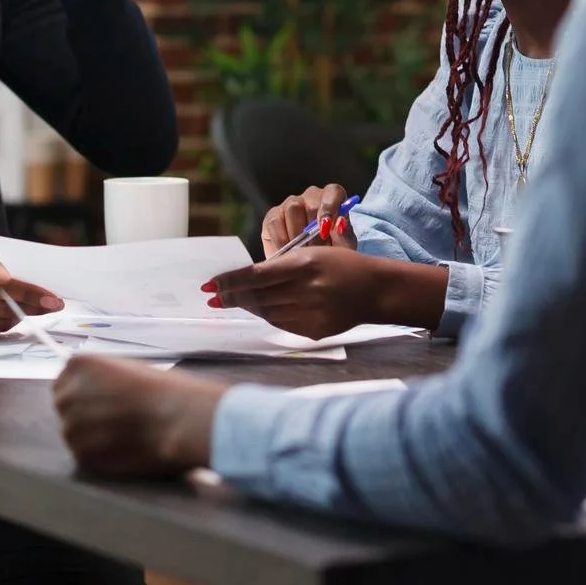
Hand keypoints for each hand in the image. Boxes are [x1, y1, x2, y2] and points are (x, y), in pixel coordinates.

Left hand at [54, 353, 225, 475]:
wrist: (177, 418)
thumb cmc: (163, 390)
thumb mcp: (128, 369)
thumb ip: (103, 379)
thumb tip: (96, 392)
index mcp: (78, 365)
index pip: (64, 380)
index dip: (83, 392)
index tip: (99, 399)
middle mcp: (68, 393)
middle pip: (65, 406)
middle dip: (84, 413)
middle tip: (113, 419)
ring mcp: (71, 425)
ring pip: (74, 433)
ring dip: (92, 435)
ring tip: (122, 434)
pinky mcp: (81, 453)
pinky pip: (84, 454)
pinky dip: (100, 454)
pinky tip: (123, 447)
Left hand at [205, 246, 383, 339]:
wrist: (375, 290)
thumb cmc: (342, 266)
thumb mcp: (312, 255)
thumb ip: (281, 267)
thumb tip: (245, 279)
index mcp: (304, 265)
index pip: (255, 275)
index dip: (230, 282)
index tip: (210, 285)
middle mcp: (306, 290)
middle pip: (257, 296)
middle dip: (232, 296)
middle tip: (213, 296)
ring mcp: (311, 313)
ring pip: (266, 312)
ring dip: (249, 307)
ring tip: (234, 302)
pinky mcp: (315, 330)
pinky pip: (281, 324)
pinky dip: (268, 316)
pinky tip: (262, 310)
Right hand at [260, 184, 358, 258]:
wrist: (310, 266)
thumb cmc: (331, 252)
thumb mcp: (343, 248)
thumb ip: (344, 236)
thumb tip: (339, 224)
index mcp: (333, 200)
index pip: (334, 192)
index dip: (330, 207)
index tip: (327, 228)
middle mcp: (311, 197)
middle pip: (312, 204)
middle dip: (314, 231)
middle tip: (315, 250)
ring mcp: (290, 204)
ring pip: (293, 209)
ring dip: (298, 235)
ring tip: (302, 252)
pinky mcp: (273, 217)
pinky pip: (275, 223)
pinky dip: (281, 240)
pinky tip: (287, 253)